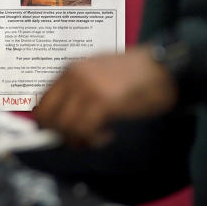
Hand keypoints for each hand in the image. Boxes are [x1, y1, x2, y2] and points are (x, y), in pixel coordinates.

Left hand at [34, 46, 177, 147]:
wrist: (164, 66)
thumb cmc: (135, 72)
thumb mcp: (98, 72)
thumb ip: (77, 88)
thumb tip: (61, 116)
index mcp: (70, 69)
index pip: (42, 102)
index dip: (49, 123)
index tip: (62, 132)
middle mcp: (73, 77)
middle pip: (47, 117)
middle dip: (60, 133)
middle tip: (79, 138)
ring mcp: (87, 88)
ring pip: (65, 126)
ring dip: (79, 139)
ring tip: (97, 137)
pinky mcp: (103, 101)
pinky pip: (85, 130)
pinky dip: (94, 139)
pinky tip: (107, 134)